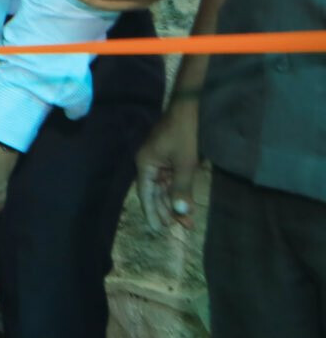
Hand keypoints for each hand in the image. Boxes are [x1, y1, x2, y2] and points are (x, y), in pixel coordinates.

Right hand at [136, 98, 200, 232]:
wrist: (192, 106)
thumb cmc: (185, 133)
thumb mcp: (185, 163)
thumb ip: (181, 189)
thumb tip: (179, 213)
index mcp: (145, 164)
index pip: (146, 194)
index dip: (152, 213)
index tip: (158, 230)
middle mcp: (149, 163)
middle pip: (155, 193)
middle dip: (167, 211)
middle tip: (181, 228)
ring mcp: (160, 160)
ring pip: (165, 187)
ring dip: (175, 203)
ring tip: (187, 221)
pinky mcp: (171, 156)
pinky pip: (173, 179)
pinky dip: (180, 191)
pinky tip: (187, 202)